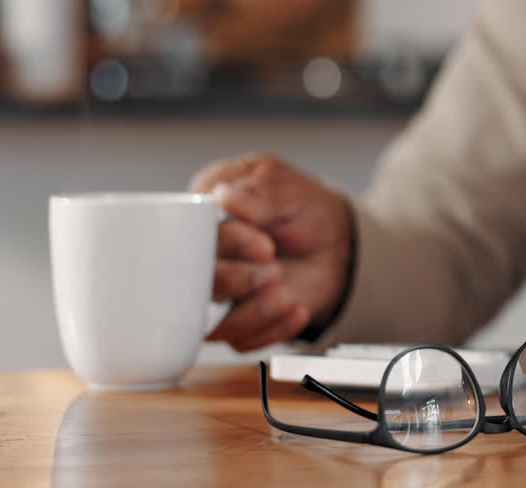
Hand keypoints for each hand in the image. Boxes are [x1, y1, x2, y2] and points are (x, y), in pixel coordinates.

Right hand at [190, 153, 353, 351]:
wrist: (334, 241)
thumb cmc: (299, 206)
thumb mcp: (283, 185)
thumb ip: (256, 192)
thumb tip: (223, 198)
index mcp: (202, 219)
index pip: (191, 238)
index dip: (227, 245)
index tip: (265, 246)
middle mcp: (203, 261)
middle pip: (193, 283)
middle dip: (236, 280)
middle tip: (273, 269)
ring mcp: (219, 295)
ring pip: (211, 323)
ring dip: (253, 311)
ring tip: (285, 294)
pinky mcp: (239, 323)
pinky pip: (240, 342)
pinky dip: (271, 330)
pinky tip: (297, 310)